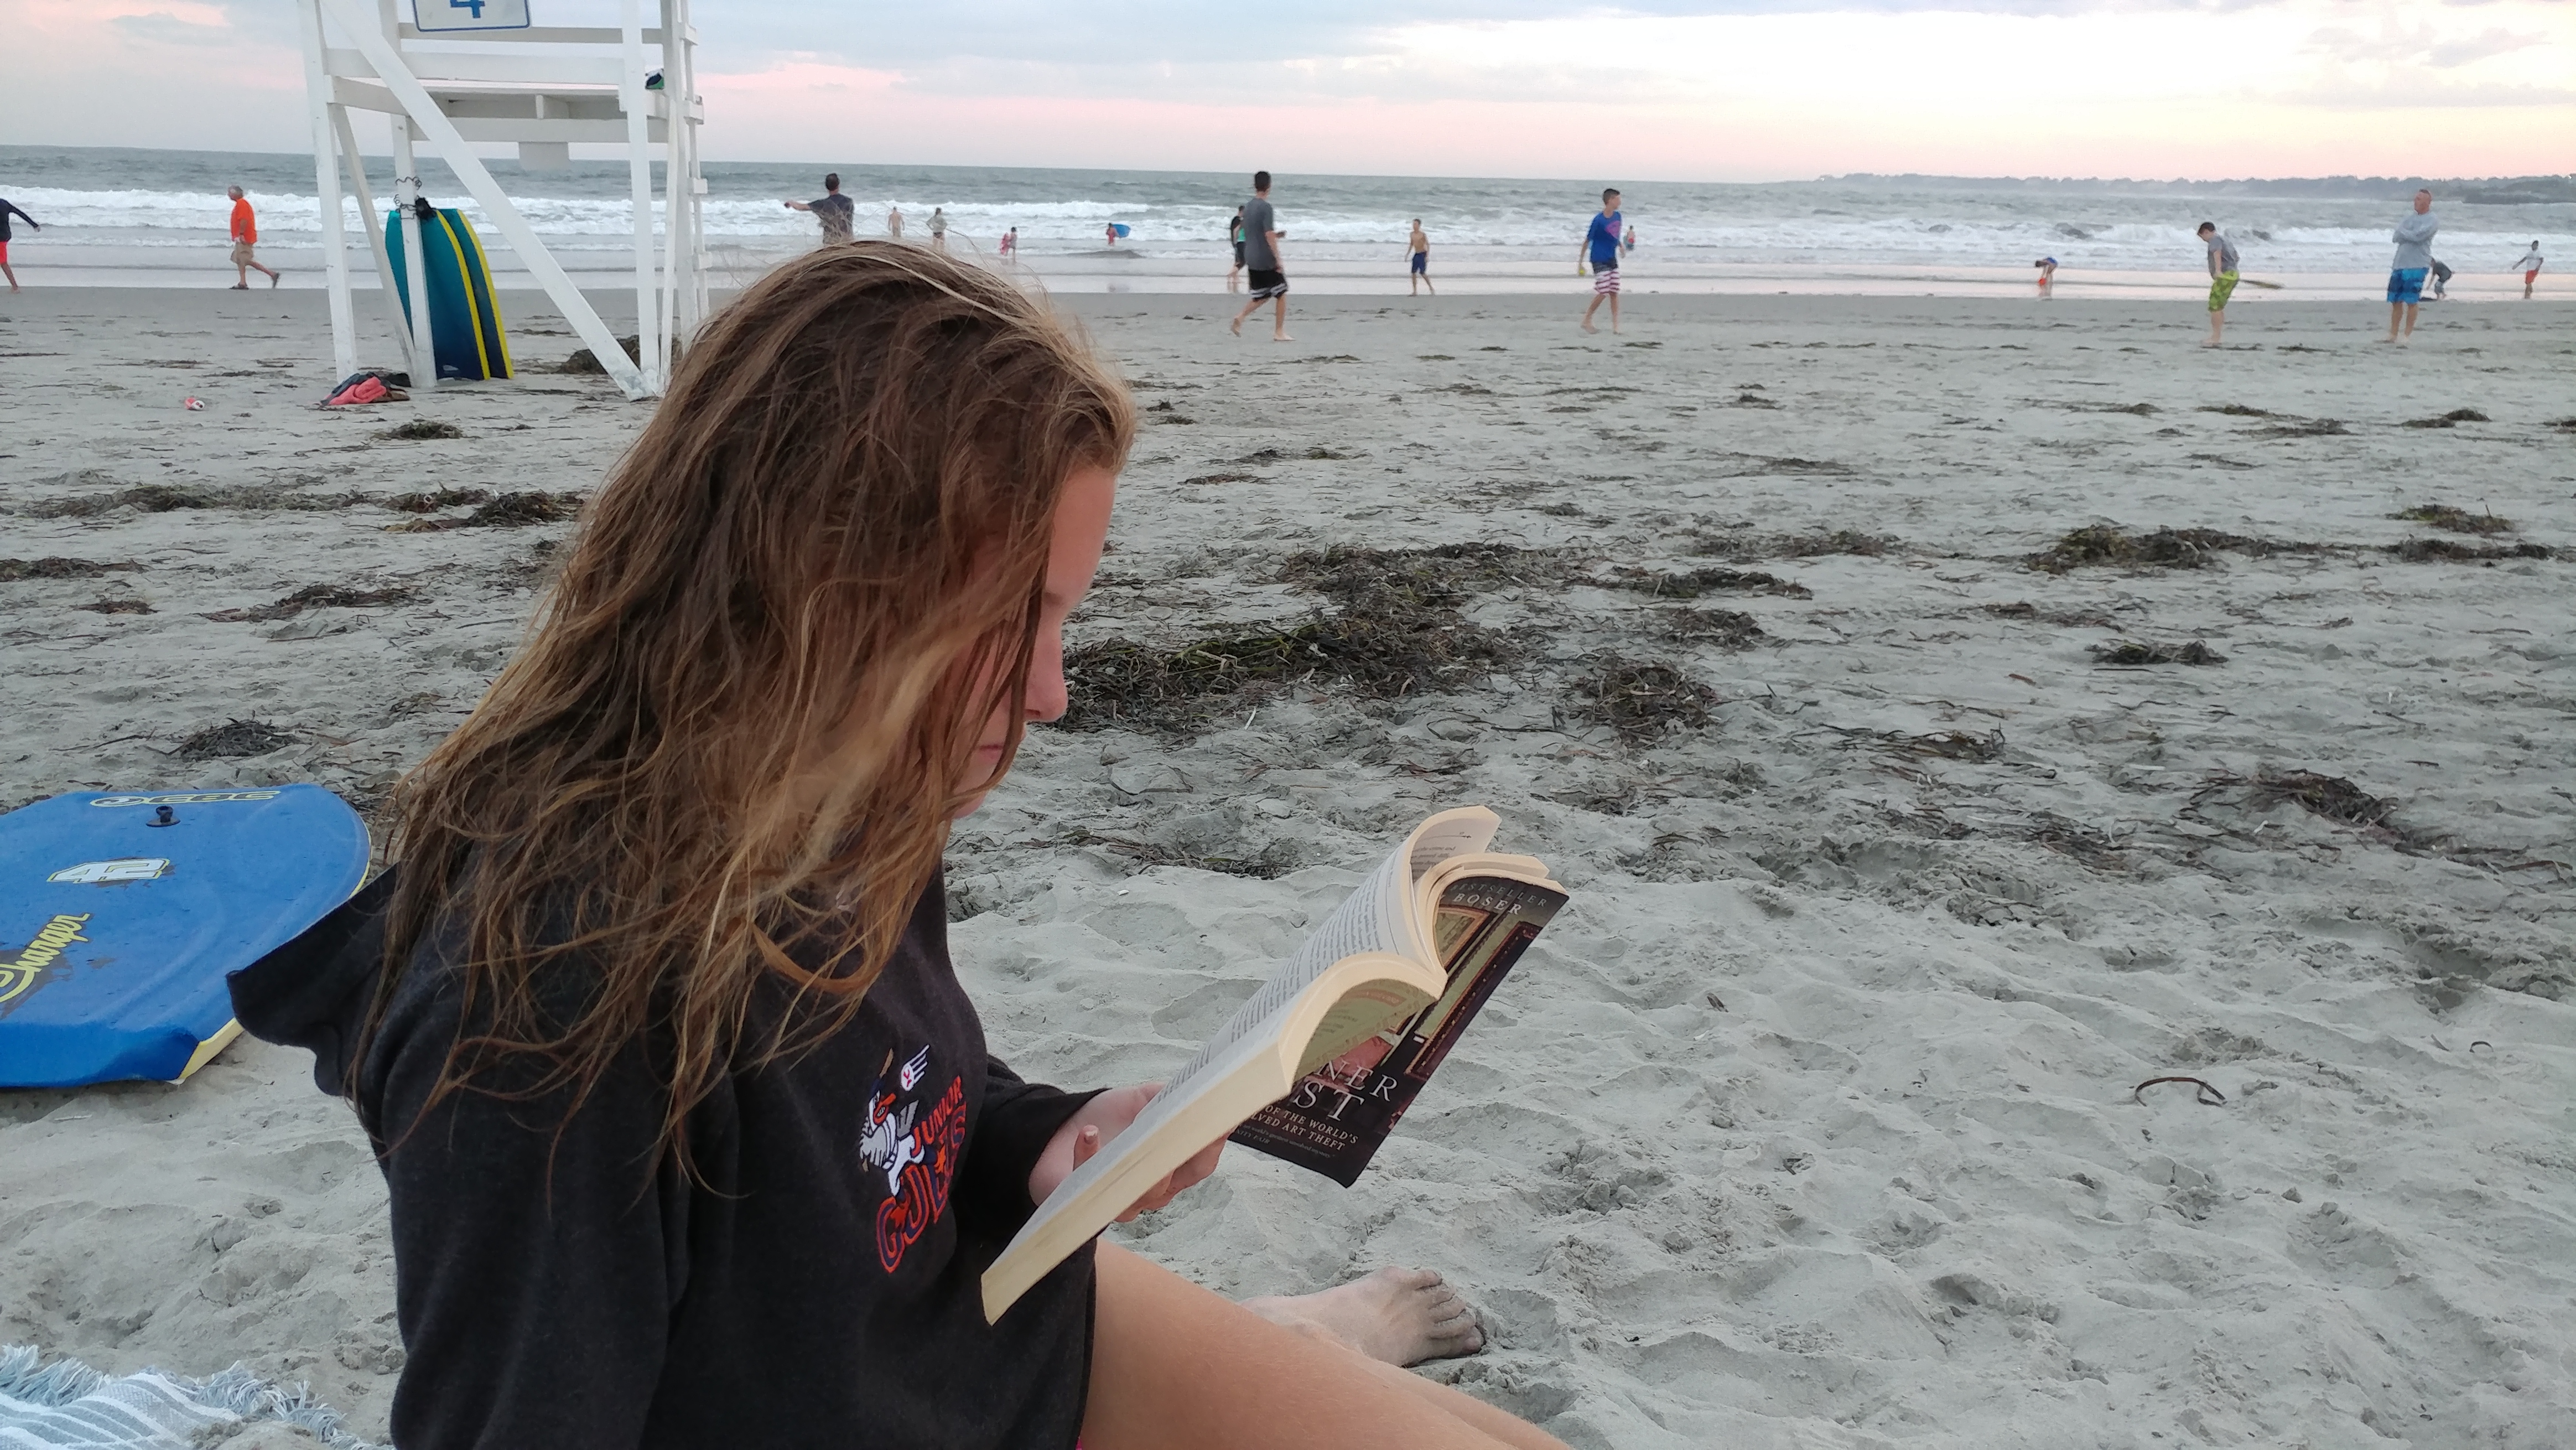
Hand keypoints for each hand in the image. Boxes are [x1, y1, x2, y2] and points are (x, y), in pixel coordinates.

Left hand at [1027, 1083, 1225, 1219]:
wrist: (1058, 1133)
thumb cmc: (1105, 1121)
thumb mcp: (1143, 1100)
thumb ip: (1172, 1097)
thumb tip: (1203, 1091)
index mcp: (1170, 1170)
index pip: (1199, 1165)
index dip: (1209, 1144)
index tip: (1214, 1119)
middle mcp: (1147, 1192)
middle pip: (1169, 1183)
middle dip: (1172, 1157)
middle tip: (1175, 1129)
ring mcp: (1116, 1202)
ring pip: (1133, 1192)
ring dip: (1131, 1158)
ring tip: (1132, 1128)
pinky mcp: (1081, 1203)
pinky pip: (1088, 1187)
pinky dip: (1088, 1156)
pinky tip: (1089, 1133)